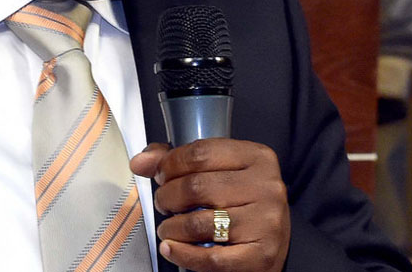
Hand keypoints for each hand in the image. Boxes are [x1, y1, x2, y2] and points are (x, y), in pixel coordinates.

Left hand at [130, 139, 289, 271]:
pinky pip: (211, 258)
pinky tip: (172, 247)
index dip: (170, 164)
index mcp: (256, 157)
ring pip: (199, 223)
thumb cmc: (241, 200)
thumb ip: (178, 160)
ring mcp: (267, 222)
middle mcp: (266, 187)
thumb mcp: (217, 170)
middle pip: (196, 186)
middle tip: (163, 203)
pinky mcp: (262, 256)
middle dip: (167, 196)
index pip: (200, 153)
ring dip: (171, 227)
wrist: (270, 240)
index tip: (160, 174)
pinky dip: (183, 254)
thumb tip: (141, 162)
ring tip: (168, 228)